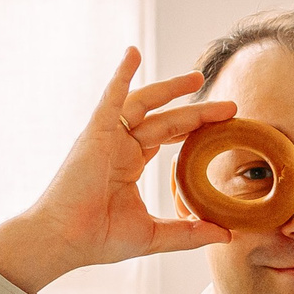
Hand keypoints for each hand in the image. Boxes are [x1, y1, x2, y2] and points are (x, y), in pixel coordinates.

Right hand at [0, 48, 236, 293]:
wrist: (64, 240)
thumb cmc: (98, 238)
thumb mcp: (154, 234)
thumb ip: (189, 232)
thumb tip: (226, 234)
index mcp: (128, 165)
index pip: (167, 138)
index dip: (194, 130)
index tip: (223, 126)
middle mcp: (119, 147)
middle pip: (165, 120)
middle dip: (196, 112)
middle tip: (228, 107)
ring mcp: (107, 138)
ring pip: (144, 104)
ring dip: (170, 89)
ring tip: (198, 78)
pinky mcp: (95, 133)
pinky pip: (112, 98)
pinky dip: (122, 75)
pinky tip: (133, 54)